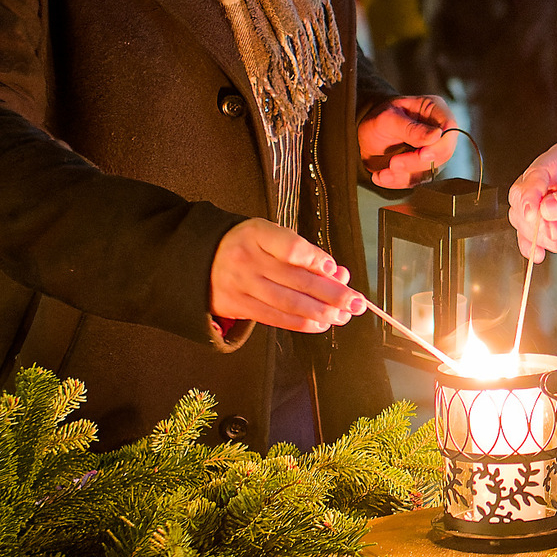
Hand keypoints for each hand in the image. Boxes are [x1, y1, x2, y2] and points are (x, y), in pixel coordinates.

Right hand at [210, 218, 366, 332]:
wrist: (201, 259)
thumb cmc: (244, 245)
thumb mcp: (268, 235)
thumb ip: (303, 252)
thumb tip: (338, 274)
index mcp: (257, 233)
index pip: (290, 247)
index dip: (316, 260)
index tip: (336, 270)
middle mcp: (248, 259)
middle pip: (297, 280)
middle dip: (333, 294)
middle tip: (356, 302)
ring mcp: (242, 285)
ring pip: (289, 303)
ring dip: (322, 312)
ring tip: (343, 315)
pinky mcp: (239, 306)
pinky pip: (276, 318)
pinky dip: (302, 323)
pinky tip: (321, 323)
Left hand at [359, 95, 457, 188]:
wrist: (367, 135)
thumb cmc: (379, 119)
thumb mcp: (388, 119)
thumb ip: (411, 128)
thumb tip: (436, 135)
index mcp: (434, 110)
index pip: (450, 127)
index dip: (440, 145)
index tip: (422, 154)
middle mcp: (438, 131)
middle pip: (443, 153)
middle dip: (417, 162)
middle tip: (394, 163)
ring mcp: (432, 151)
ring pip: (430, 170)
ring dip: (406, 175)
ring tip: (384, 172)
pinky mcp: (423, 167)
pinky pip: (417, 180)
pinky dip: (399, 181)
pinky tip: (383, 176)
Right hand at [508, 143, 556, 261]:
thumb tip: (546, 209)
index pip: (536, 174)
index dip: (531, 194)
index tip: (534, 214)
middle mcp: (549, 179)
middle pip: (521, 195)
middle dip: (533, 218)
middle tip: (553, 233)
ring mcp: (546, 202)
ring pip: (521, 216)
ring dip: (534, 234)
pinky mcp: (548, 223)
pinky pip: (528, 234)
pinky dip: (530, 245)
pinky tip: (540, 254)